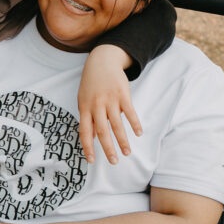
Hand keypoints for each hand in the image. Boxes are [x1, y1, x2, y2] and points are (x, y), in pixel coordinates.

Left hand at [78, 44, 141, 164]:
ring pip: (116, 124)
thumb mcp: (84, 100)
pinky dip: (134, 123)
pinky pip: (129, 112)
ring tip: (127, 153)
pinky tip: (138, 133)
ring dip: (123, 140)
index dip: (87, 147)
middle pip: (102, 131)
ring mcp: (110, 100)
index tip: (91, 160)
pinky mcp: (122, 94)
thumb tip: (92, 138)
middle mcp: (96, 105)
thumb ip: (88, 118)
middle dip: (108, 148)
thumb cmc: (91, 84)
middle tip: (114, 162)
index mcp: (84, 108)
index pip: (84, 132)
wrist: (101, 61)